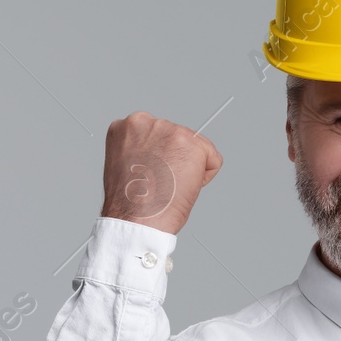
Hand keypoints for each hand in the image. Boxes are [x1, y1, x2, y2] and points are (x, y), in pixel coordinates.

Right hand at [100, 112, 222, 234]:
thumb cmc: (131, 203)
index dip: (157, 159)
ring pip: (195, 147)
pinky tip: (183, 186)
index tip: (148, 175)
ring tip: (168, 185)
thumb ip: (144, 150)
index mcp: (128, 126)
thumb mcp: (128, 164)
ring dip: (188, 168)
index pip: (157, 135)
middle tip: (160, 183)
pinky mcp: (192, 144)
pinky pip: (213, 159)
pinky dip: (205, 177)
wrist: (137, 219)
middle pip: (177, 138)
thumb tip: (166, 154)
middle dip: (175, 160)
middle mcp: (147, 121)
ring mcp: (171, 130)